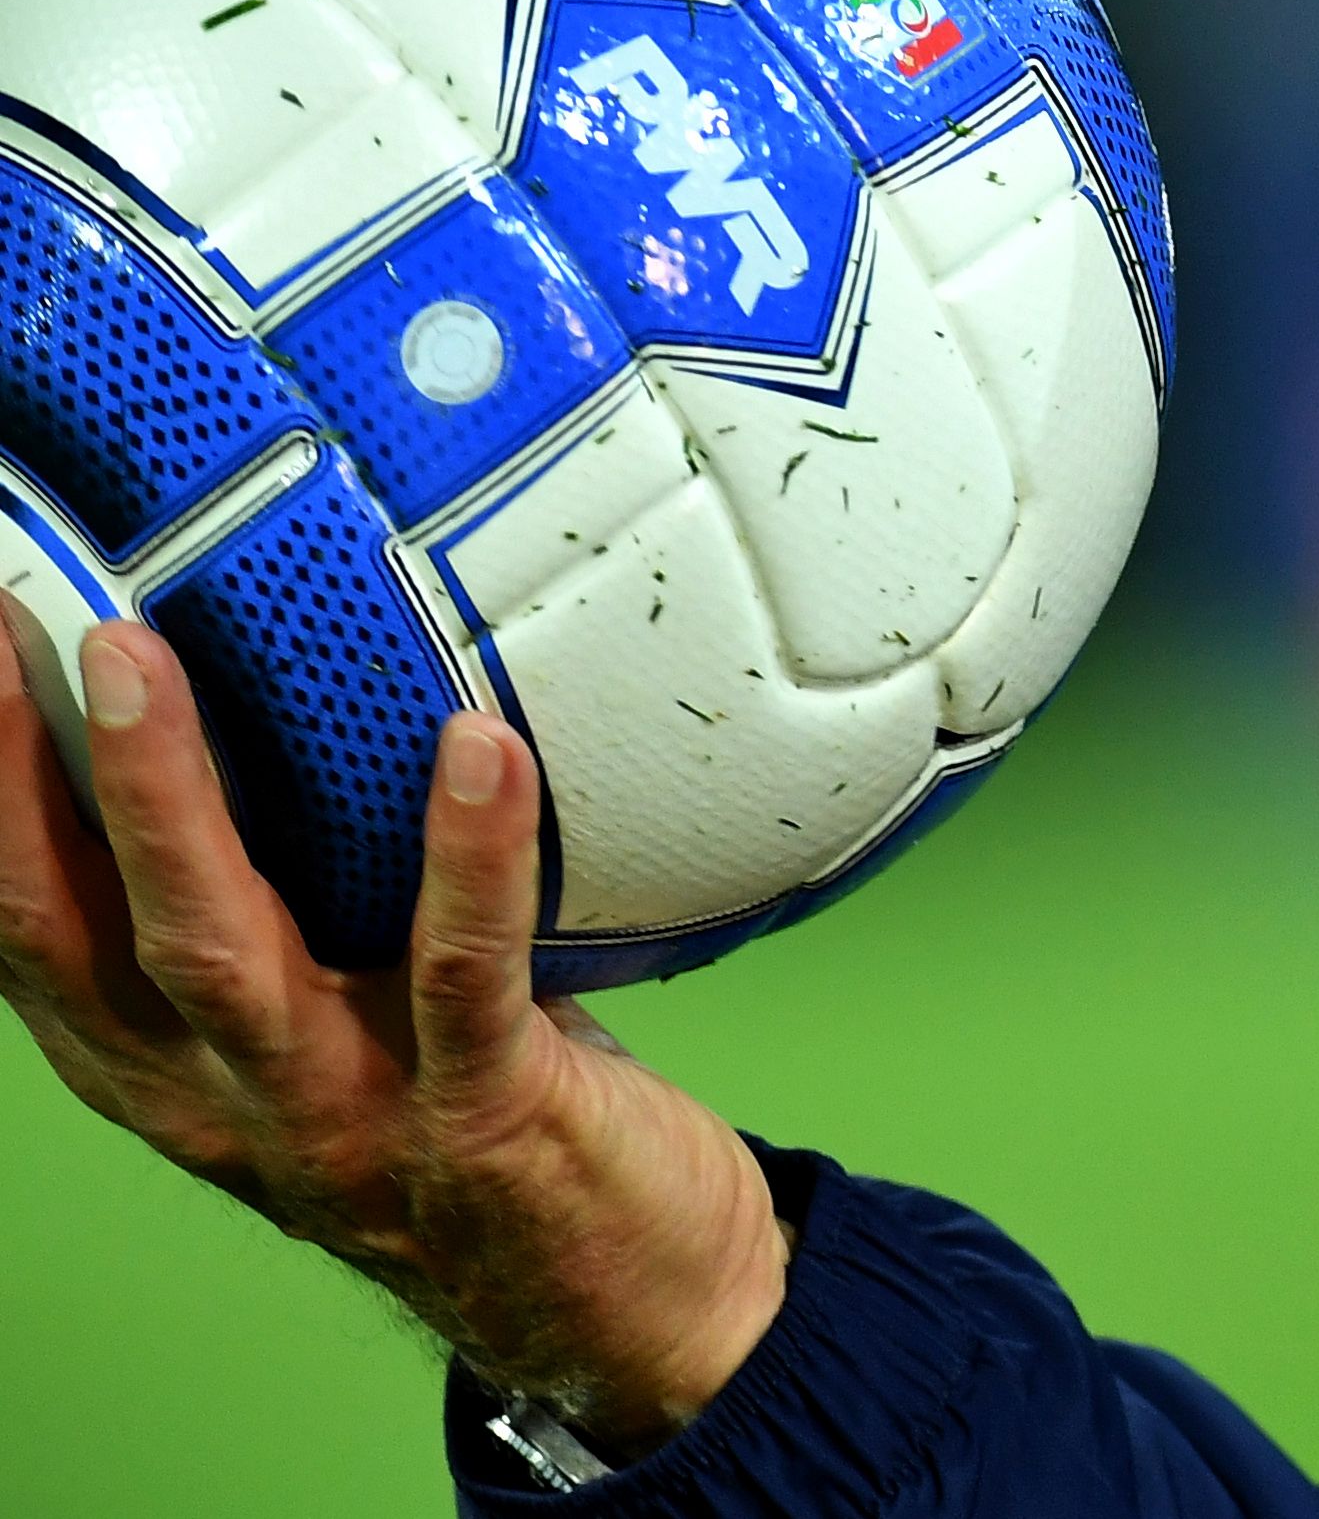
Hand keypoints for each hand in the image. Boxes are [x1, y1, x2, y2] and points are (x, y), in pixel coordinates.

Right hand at [0, 597, 788, 1451]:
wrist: (630, 1315)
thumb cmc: (486, 1129)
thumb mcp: (353, 1024)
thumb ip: (315, 910)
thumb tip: (314, 715)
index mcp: (177, 1075)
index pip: (38, 935)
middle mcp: (229, 1101)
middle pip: (84, 935)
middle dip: (31, 787)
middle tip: (28, 632)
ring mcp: (345, 1115)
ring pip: (221, 954)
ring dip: (169, 807)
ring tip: (146, 663)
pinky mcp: (482, 1121)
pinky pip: (463, 975)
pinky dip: (466, 859)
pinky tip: (477, 751)